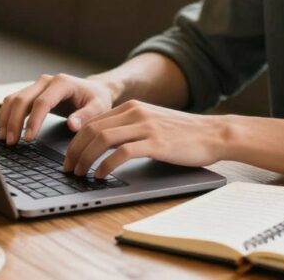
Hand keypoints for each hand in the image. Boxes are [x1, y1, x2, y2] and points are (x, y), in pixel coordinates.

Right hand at [0, 73, 114, 144]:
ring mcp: (37, 85)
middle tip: (11, 142)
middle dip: (14, 121)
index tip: (28, 139)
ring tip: (5, 139)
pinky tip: (4, 130)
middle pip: (22, 99)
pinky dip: (6, 115)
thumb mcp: (99, 107)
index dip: (33, 121)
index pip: (42, 102)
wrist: (94, 89)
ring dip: (6, 118)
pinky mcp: (32, 92)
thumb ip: (86, 116)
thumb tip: (72, 125)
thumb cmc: (97, 99)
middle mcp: (46, 81)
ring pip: (14, 99)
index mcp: (62, 83)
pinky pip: (13, 101)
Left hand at [63, 100, 226, 178]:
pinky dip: (105, 165)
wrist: (215, 133)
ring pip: (102, 139)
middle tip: (68, 168)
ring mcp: (145, 126)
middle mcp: (135, 113)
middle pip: (91, 129)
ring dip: (85, 158)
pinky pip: (121, 153)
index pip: (93, 121)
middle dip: (74, 150)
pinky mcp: (155, 143)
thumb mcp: (153, 123)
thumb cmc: (185, 134)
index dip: (75, 140)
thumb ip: (131, 128)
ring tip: (79, 173)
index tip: (69, 157)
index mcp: (132, 107)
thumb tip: (105, 146)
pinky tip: (100, 175)